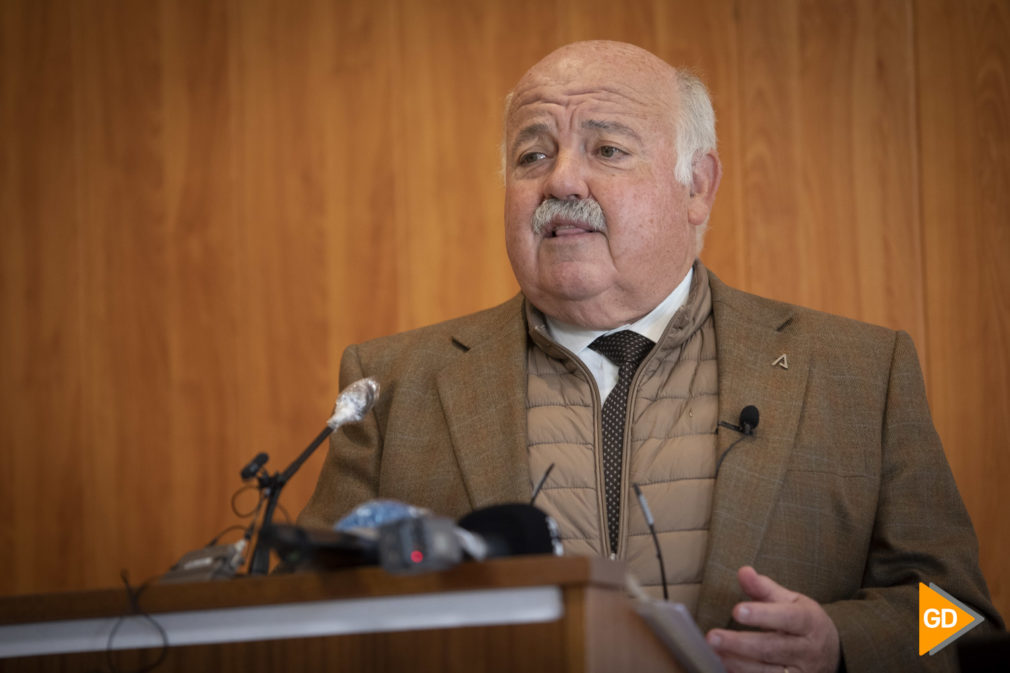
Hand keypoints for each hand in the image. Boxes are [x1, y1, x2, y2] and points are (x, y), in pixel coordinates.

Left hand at [706, 566, 839, 672]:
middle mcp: (807, 650)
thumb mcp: (791, 601)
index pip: (787, 618)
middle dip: (740, 643)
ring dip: (738, 663)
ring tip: (714, 652)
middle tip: (712, 637)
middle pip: (771, 648)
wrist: (832, 654)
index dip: (762, 615)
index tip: (737, 610)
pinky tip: (725, 668)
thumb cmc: (804, 621)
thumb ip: (764, 588)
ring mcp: (801, 672)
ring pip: (767, 671)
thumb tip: (743, 571)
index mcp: (809, 622)